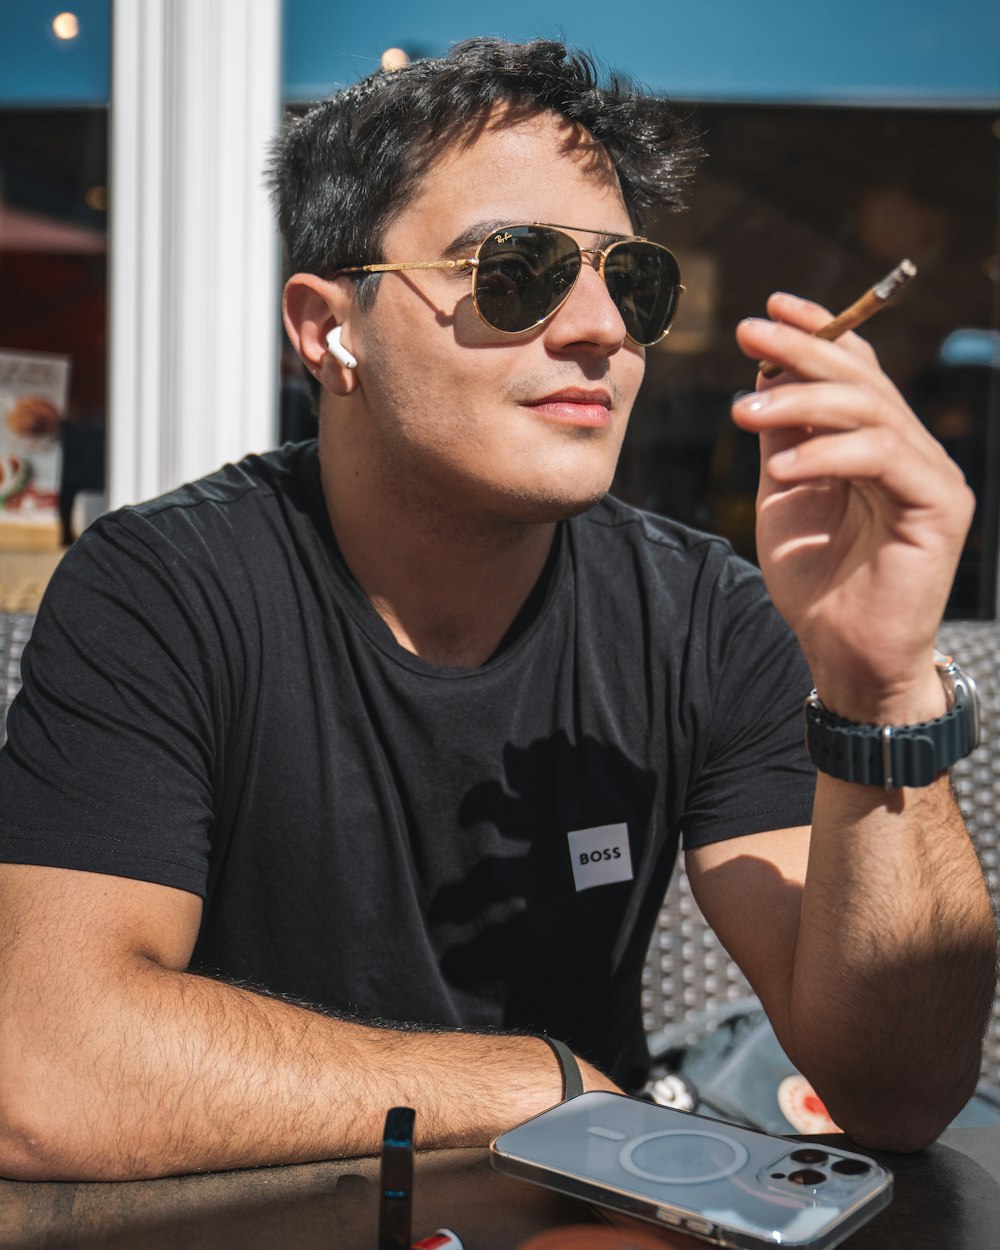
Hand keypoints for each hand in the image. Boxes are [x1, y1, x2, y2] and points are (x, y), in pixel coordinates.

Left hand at [731, 292, 973, 723]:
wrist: (843, 655)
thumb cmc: (814, 581)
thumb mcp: (784, 496)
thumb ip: (783, 438)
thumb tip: (765, 372)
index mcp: (876, 444)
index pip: (856, 370)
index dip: (819, 332)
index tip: (769, 309)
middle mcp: (910, 451)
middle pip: (863, 379)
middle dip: (803, 350)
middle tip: (749, 331)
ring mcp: (931, 476)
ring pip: (873, 411)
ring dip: (803, 402)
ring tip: (743, 413)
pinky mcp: (941, 507)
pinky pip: (885, 458)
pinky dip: (829, 455)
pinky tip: (782, 468)